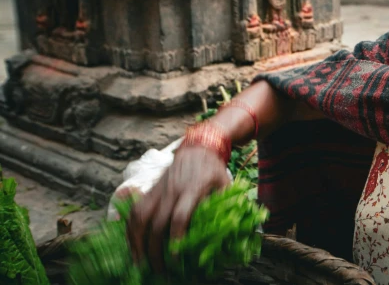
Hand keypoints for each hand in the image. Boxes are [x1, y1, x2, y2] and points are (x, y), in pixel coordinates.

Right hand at [127, 146, 230, 272]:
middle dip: (154, 249)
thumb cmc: (214, 169)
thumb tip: (229, 231)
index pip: (179, 217)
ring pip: (139, 217)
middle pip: (156, 223)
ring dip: (135, 241)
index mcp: (193, 189)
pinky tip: (131, 243)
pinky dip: (130, 228)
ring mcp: (159, 190)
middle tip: (158, 270)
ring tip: (137, 261)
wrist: (199, 147)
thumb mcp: (225, 184)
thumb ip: (224, 206)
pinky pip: (135, 210)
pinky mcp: (150, 190)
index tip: (175, 259)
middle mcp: (172, 190)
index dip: (176, 239)